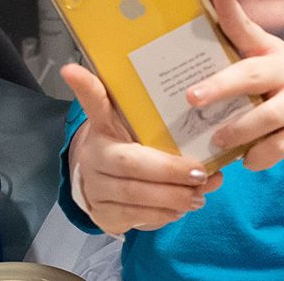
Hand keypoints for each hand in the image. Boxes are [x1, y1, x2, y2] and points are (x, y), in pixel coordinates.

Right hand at [60, 64, 220, 235]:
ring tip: (199, 195)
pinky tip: (180, 209)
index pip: (94, 103)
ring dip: (173, 197)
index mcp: (102, 127)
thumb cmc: (128, 149)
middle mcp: (94, 155)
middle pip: (131, 162)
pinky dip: (163, 215)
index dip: (85, 87)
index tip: (72, 68)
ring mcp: (95, 187)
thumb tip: (211, 156)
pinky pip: (136, 216)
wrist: (100, 185)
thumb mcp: (138, 130)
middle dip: (171, 170)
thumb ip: (172, 132)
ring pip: (136, 194)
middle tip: (201, 173)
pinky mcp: (103, 214)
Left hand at [187, 0, 283, 170]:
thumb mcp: (266, 51)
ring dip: (240, 131)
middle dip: (222, 87)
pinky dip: (261, 155)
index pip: (248, 27)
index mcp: (272, 52)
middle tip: (192, 98)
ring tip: (217, 139)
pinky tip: (248, 158)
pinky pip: (283, 147)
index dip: (230, 7)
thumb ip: (237, 30)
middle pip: (255, 76)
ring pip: (270, 117)